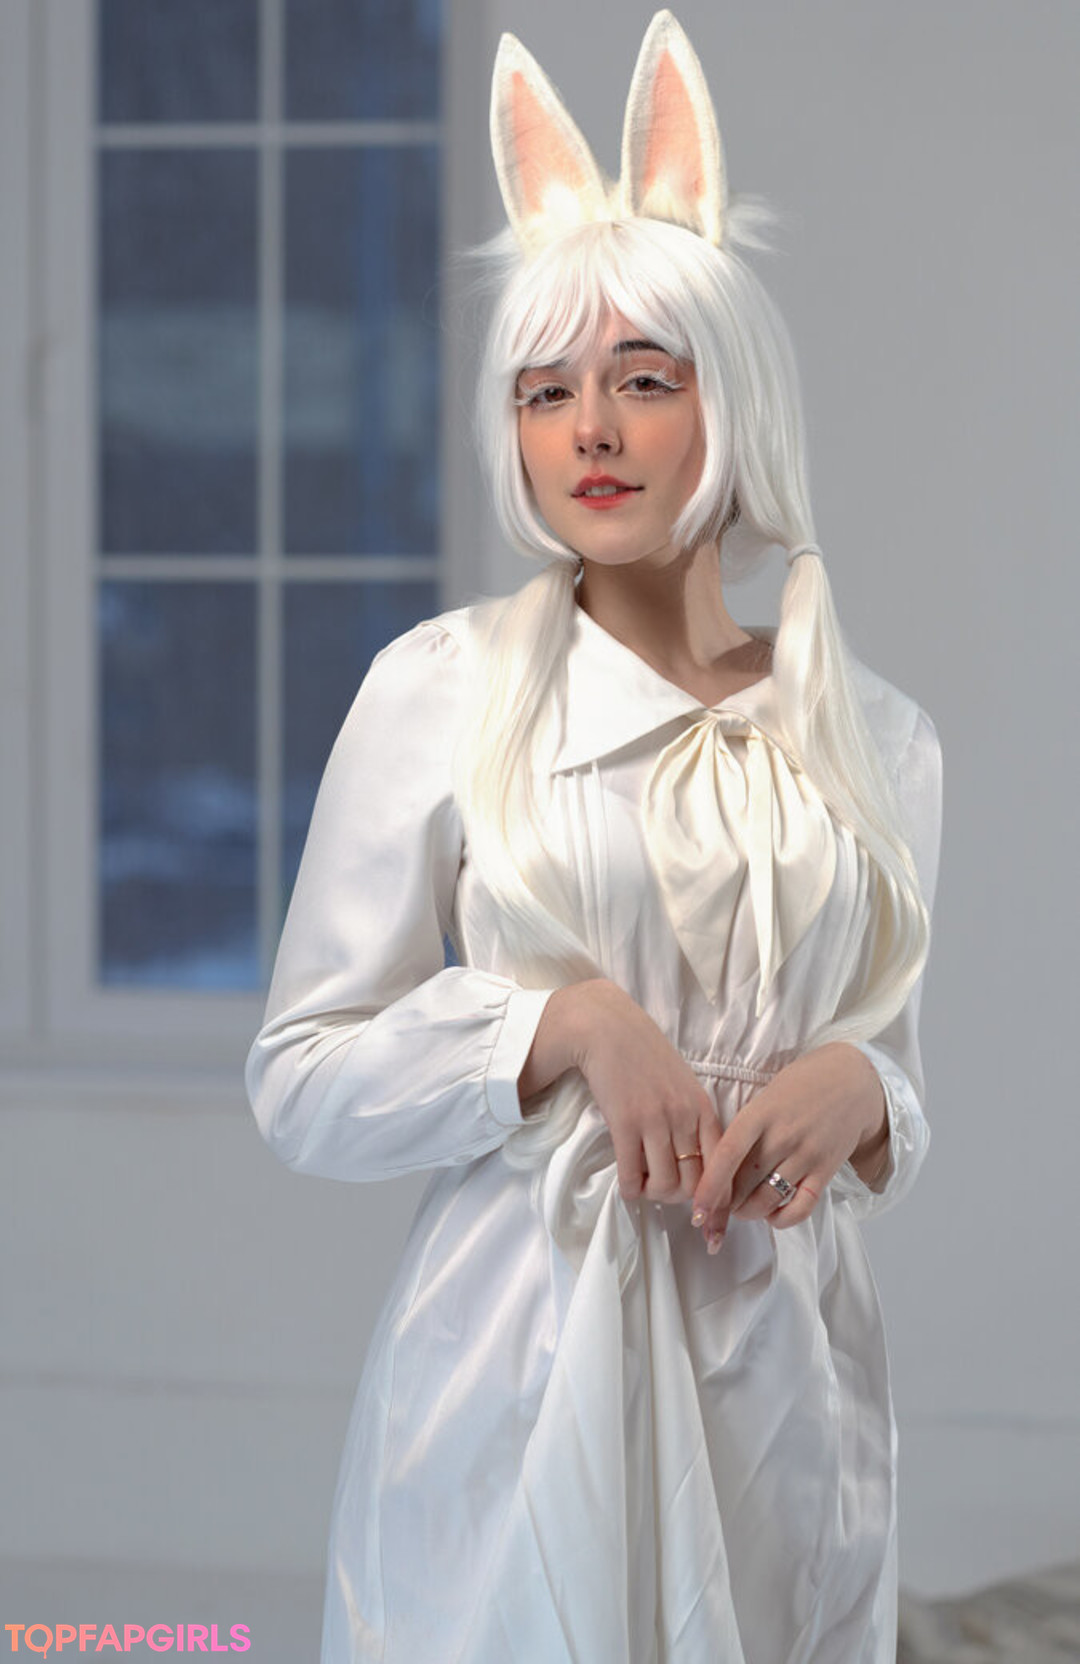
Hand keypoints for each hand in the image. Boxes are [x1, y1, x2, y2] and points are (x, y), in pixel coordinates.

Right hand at [568, 981, 722, 1203]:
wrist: (609, 1029)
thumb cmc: (647, 1059)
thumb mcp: (684, 1087)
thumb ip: (694, 1122)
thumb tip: (699, 1167)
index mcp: (703, 1109)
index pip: (722, 1167)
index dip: (718, 1201)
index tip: (708, 1219)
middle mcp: (684, 1117)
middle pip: (694, 1183)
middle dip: (680, 1199)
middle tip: (664, 1191)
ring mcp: (655, 1121)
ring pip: (664, 1184)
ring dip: (653, 1195)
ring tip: (644, 1185)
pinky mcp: (624, 1123)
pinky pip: (632, 1175)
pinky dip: (630, 1190)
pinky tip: (627, 1186)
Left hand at [690, 1042, 888, 1249]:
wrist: (852, 1081)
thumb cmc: (801, 1086)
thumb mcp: (765, 1097)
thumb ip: (744, 1130)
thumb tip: (717, 1168)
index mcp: (760, 1114)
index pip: (727, 1155)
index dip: (709, 1186)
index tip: (696, 1208)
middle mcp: (783, 1136)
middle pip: (743, 1184)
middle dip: (724, 1204)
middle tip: (715, 1209)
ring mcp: (806, 1155)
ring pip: (766, 1200)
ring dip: (748, 1212)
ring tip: (741, 1208)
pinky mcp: (826, 1171)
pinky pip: (800, 1208)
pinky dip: (781, 1220)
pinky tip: (771, 1215)